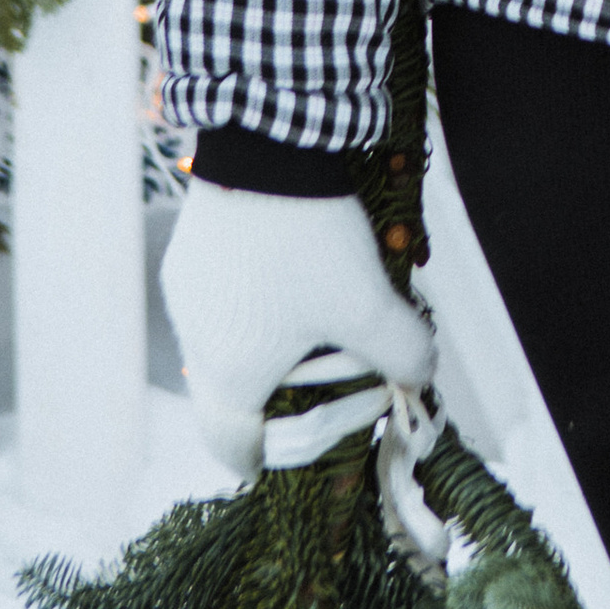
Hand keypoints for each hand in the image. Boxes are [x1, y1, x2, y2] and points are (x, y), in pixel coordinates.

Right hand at [159, 177, 435, 478]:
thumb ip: (404, 354)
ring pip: (225, 343)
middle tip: (325, 377)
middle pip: (232, 395)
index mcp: (229, 376)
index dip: (264, 459)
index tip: (288, 453)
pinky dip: (251, 302)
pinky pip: (219, 298)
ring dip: (266, 344)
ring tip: (316, 315)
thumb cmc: (309, 242)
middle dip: (279, 395)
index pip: (232, 447)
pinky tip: (288, 271)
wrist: (262, 149)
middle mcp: (197, 343)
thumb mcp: (370, 305)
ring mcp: (188, 296)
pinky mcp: (189, 254)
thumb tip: (422, 374)